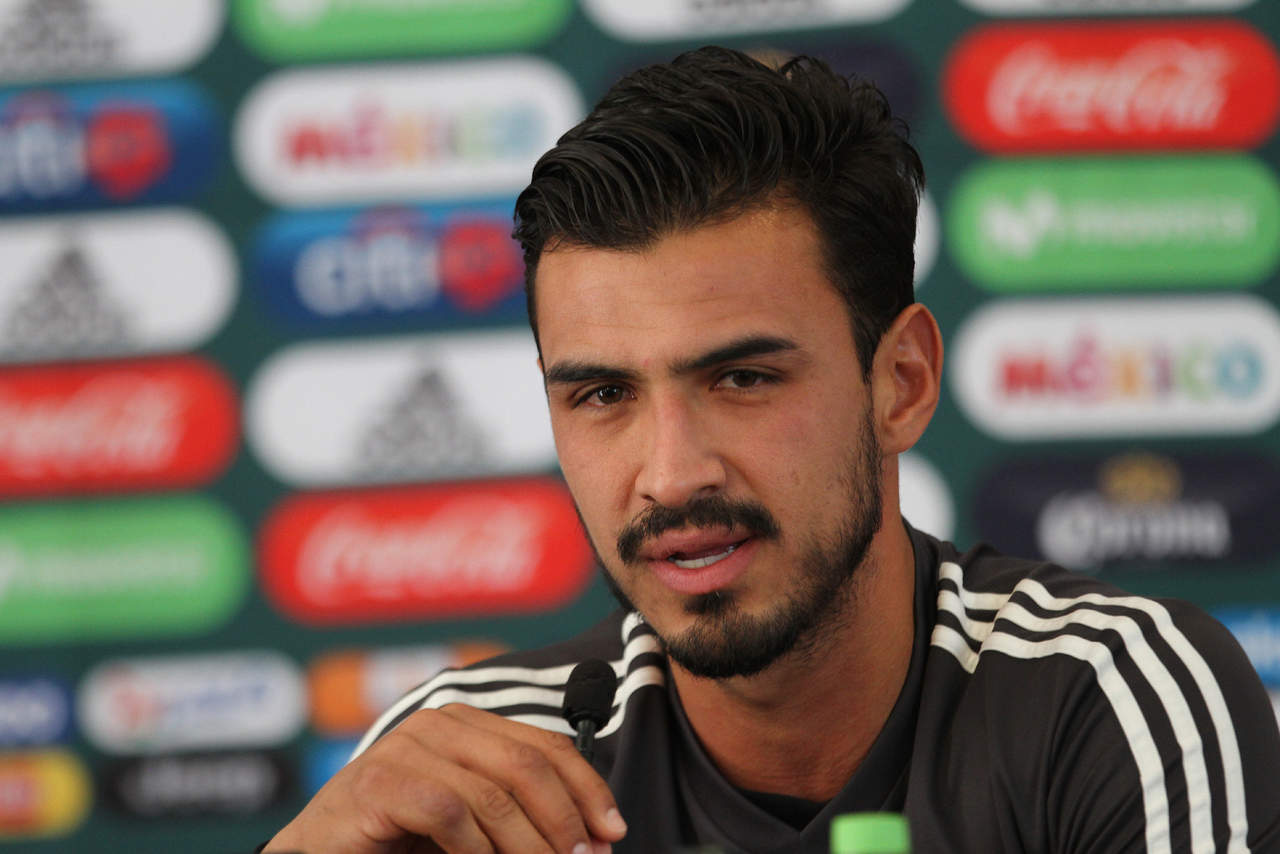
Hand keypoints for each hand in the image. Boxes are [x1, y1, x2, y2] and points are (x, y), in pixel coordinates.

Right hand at [264, 704, 627, 853]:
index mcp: (468, 724)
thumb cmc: (397, 840)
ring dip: (529, 846)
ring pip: (493, 794)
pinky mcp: (379, 782)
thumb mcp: (470, 820)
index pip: (547, 745)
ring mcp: (406, 747)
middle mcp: (439, 724)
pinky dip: (477, 851)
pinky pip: (450, 813)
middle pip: (527, 765)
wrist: (319, 853)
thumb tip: (591, 838)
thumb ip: (515, 812)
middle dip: (565, 819)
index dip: (587, 788)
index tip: (613, 831)